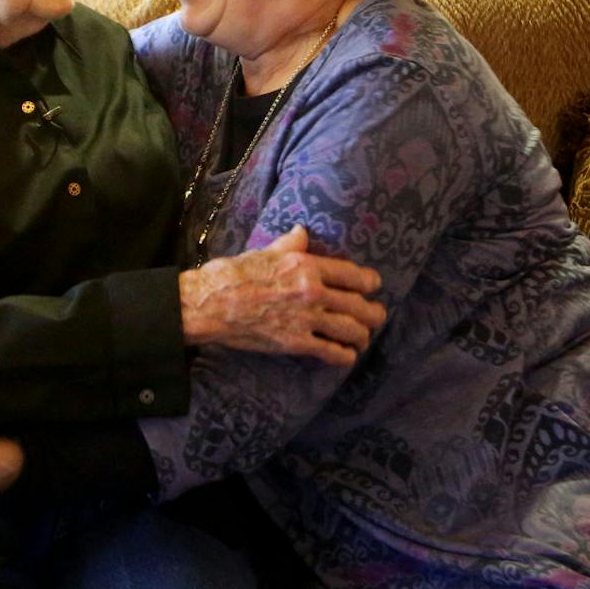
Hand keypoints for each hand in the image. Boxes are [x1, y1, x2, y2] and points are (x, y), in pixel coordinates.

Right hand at [178, 225, 385, 366]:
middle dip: (373, 313)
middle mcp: (312, 292)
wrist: (211, 303)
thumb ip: (291, 244)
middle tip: (378, 316)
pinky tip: (347, 356)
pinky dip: (344, 355)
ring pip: (350, 330)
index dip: (369, 282)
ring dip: (362, 335)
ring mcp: (306, 319)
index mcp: (307, 265)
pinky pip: (330, 351)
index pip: (352, 274)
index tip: (374, 286)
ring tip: (364, 338)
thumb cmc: (235, 274)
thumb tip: (302, 232)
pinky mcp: (295, 343)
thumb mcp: (266, 251)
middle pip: (358, 305)